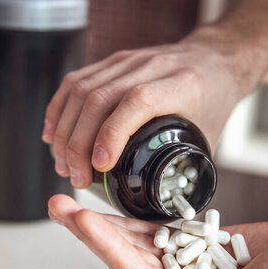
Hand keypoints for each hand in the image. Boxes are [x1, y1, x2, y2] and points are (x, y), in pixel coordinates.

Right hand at [42, 29, 250, 188]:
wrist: (214, 59)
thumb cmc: (213, 100)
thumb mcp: (210, 135)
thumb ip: (188, 169)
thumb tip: (166, 209)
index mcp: (180, 85)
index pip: (138, 102)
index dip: (113, 133)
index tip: (100, 166)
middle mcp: (151, 67)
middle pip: (99, 98)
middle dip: (79, 144)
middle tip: (75, 177)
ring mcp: (128, 60)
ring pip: (81, 91)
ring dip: (65, 132)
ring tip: (63, 164)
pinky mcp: (112, 61)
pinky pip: (75, 82)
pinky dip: (59, 110)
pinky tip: (53, 135)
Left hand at [48, 194, 267, 268]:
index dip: (107, 248)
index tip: (79, 220)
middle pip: (129, 261)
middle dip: (93, 232)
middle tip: (59, 204)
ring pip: (138, 246)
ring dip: (106, 225)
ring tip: (72, 203)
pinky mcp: (198, 250)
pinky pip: (160, 236)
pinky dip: (136, 222)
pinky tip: (112, 208)